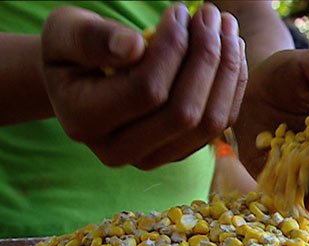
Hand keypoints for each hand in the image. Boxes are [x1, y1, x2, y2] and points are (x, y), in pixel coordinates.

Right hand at [41, 3, 246, 169]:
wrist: (82, 84)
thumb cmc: (72, 53)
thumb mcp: (65, 33)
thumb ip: (90, 38)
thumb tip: (133, 46)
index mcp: (84, 122)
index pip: (145, 90)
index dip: (171, 48)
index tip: (178, 10)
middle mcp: (119, 151)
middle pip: (183, 114)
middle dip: (206, 58)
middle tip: (210, 14)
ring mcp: (154, 157)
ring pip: (208, 124)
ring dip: (227, 71)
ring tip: (226, 27)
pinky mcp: (179, 152)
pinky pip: (219, 126)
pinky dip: (232, 86)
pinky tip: (232, 51)